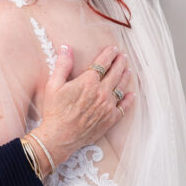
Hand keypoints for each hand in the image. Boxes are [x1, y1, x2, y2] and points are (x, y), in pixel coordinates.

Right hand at [32, 45, 135, 167]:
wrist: (59, 137)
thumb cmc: (54, 112)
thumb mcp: (53, 85)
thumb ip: (62, 65)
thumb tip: (66, 48)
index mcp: (88, 81)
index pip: (103, 63)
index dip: (109, 54)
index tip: (113, 49)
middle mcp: (101, 92)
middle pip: (115, 73)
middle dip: (120, 63)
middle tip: (123, 57)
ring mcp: (108, 106)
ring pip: (121, 88)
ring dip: (125, 77)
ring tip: (128, 71)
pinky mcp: (110, 119)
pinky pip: (124, 107)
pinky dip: (129, 100)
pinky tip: (131, 95)